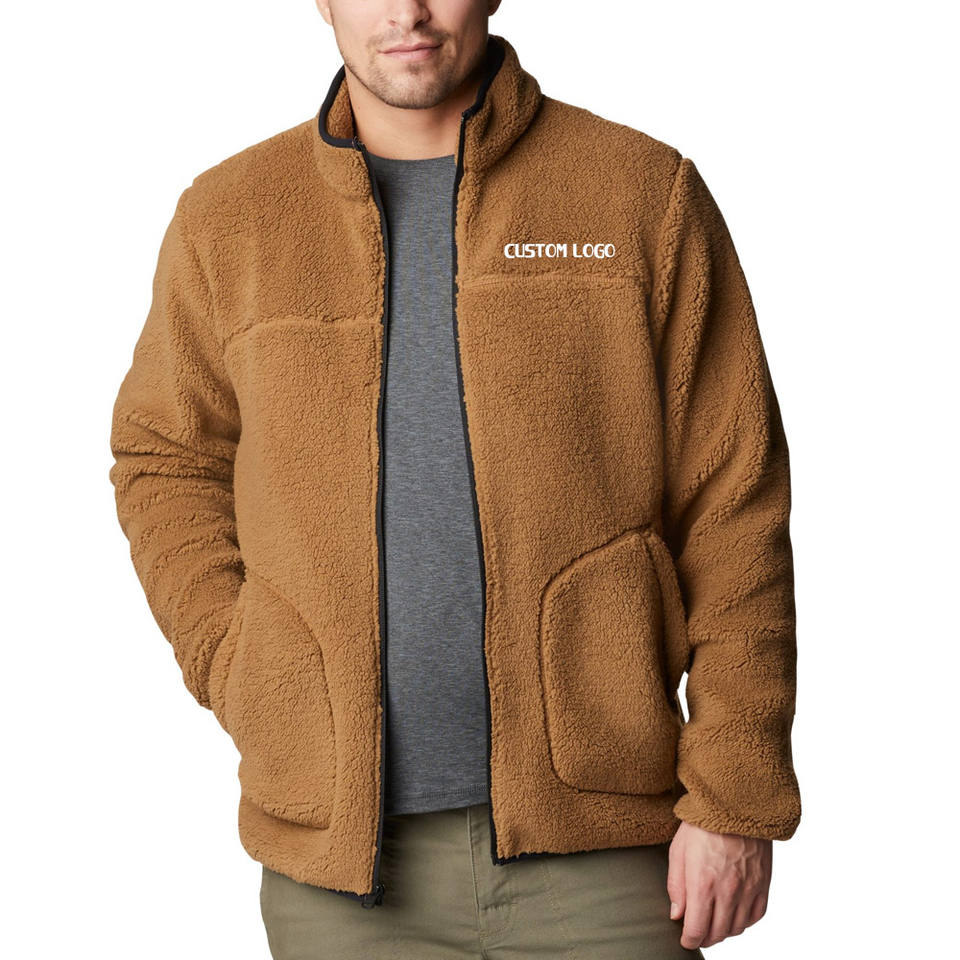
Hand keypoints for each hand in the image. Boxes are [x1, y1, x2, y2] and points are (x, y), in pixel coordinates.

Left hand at [666, 820, 771, 949]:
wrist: (736, 804)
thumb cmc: (703, 823)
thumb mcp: (678, 850)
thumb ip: (676, 886)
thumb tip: (676, 914)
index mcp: (703, 884)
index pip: (696, 929)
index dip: (689, 940)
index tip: (685, 940)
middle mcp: (728, 891)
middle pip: (717, 933)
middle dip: (704, 938)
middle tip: (697, 933)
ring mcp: (748, 889)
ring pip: (737, 929)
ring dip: (724, 932)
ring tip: (714, 924)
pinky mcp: (763, 884)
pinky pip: (756, 916)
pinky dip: (744, 922)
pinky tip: (734, 914)